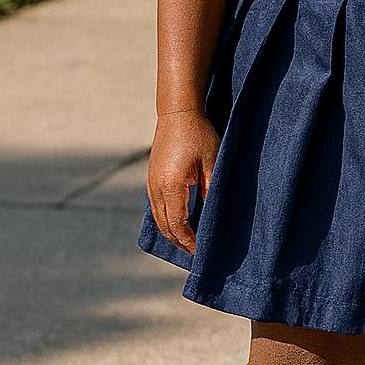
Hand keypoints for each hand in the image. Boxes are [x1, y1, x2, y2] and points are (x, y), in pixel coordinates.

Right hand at [147, 109, 220, 256]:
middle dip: (178, 241)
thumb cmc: (198, 134)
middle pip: (164, 225)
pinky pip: (156, 206)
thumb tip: (213, 214)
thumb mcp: (212, 162)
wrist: (177, 113)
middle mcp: (156, 187)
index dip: (188, 240)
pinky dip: (165, 218)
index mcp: (171, 185)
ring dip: (170, 231)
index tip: (199, 250)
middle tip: (193, 252)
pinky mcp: (151, 177)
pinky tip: (177, 221)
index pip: (177, 224)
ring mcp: (150, 182)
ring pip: (157, 217)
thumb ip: (211, 189)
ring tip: (186, 241)